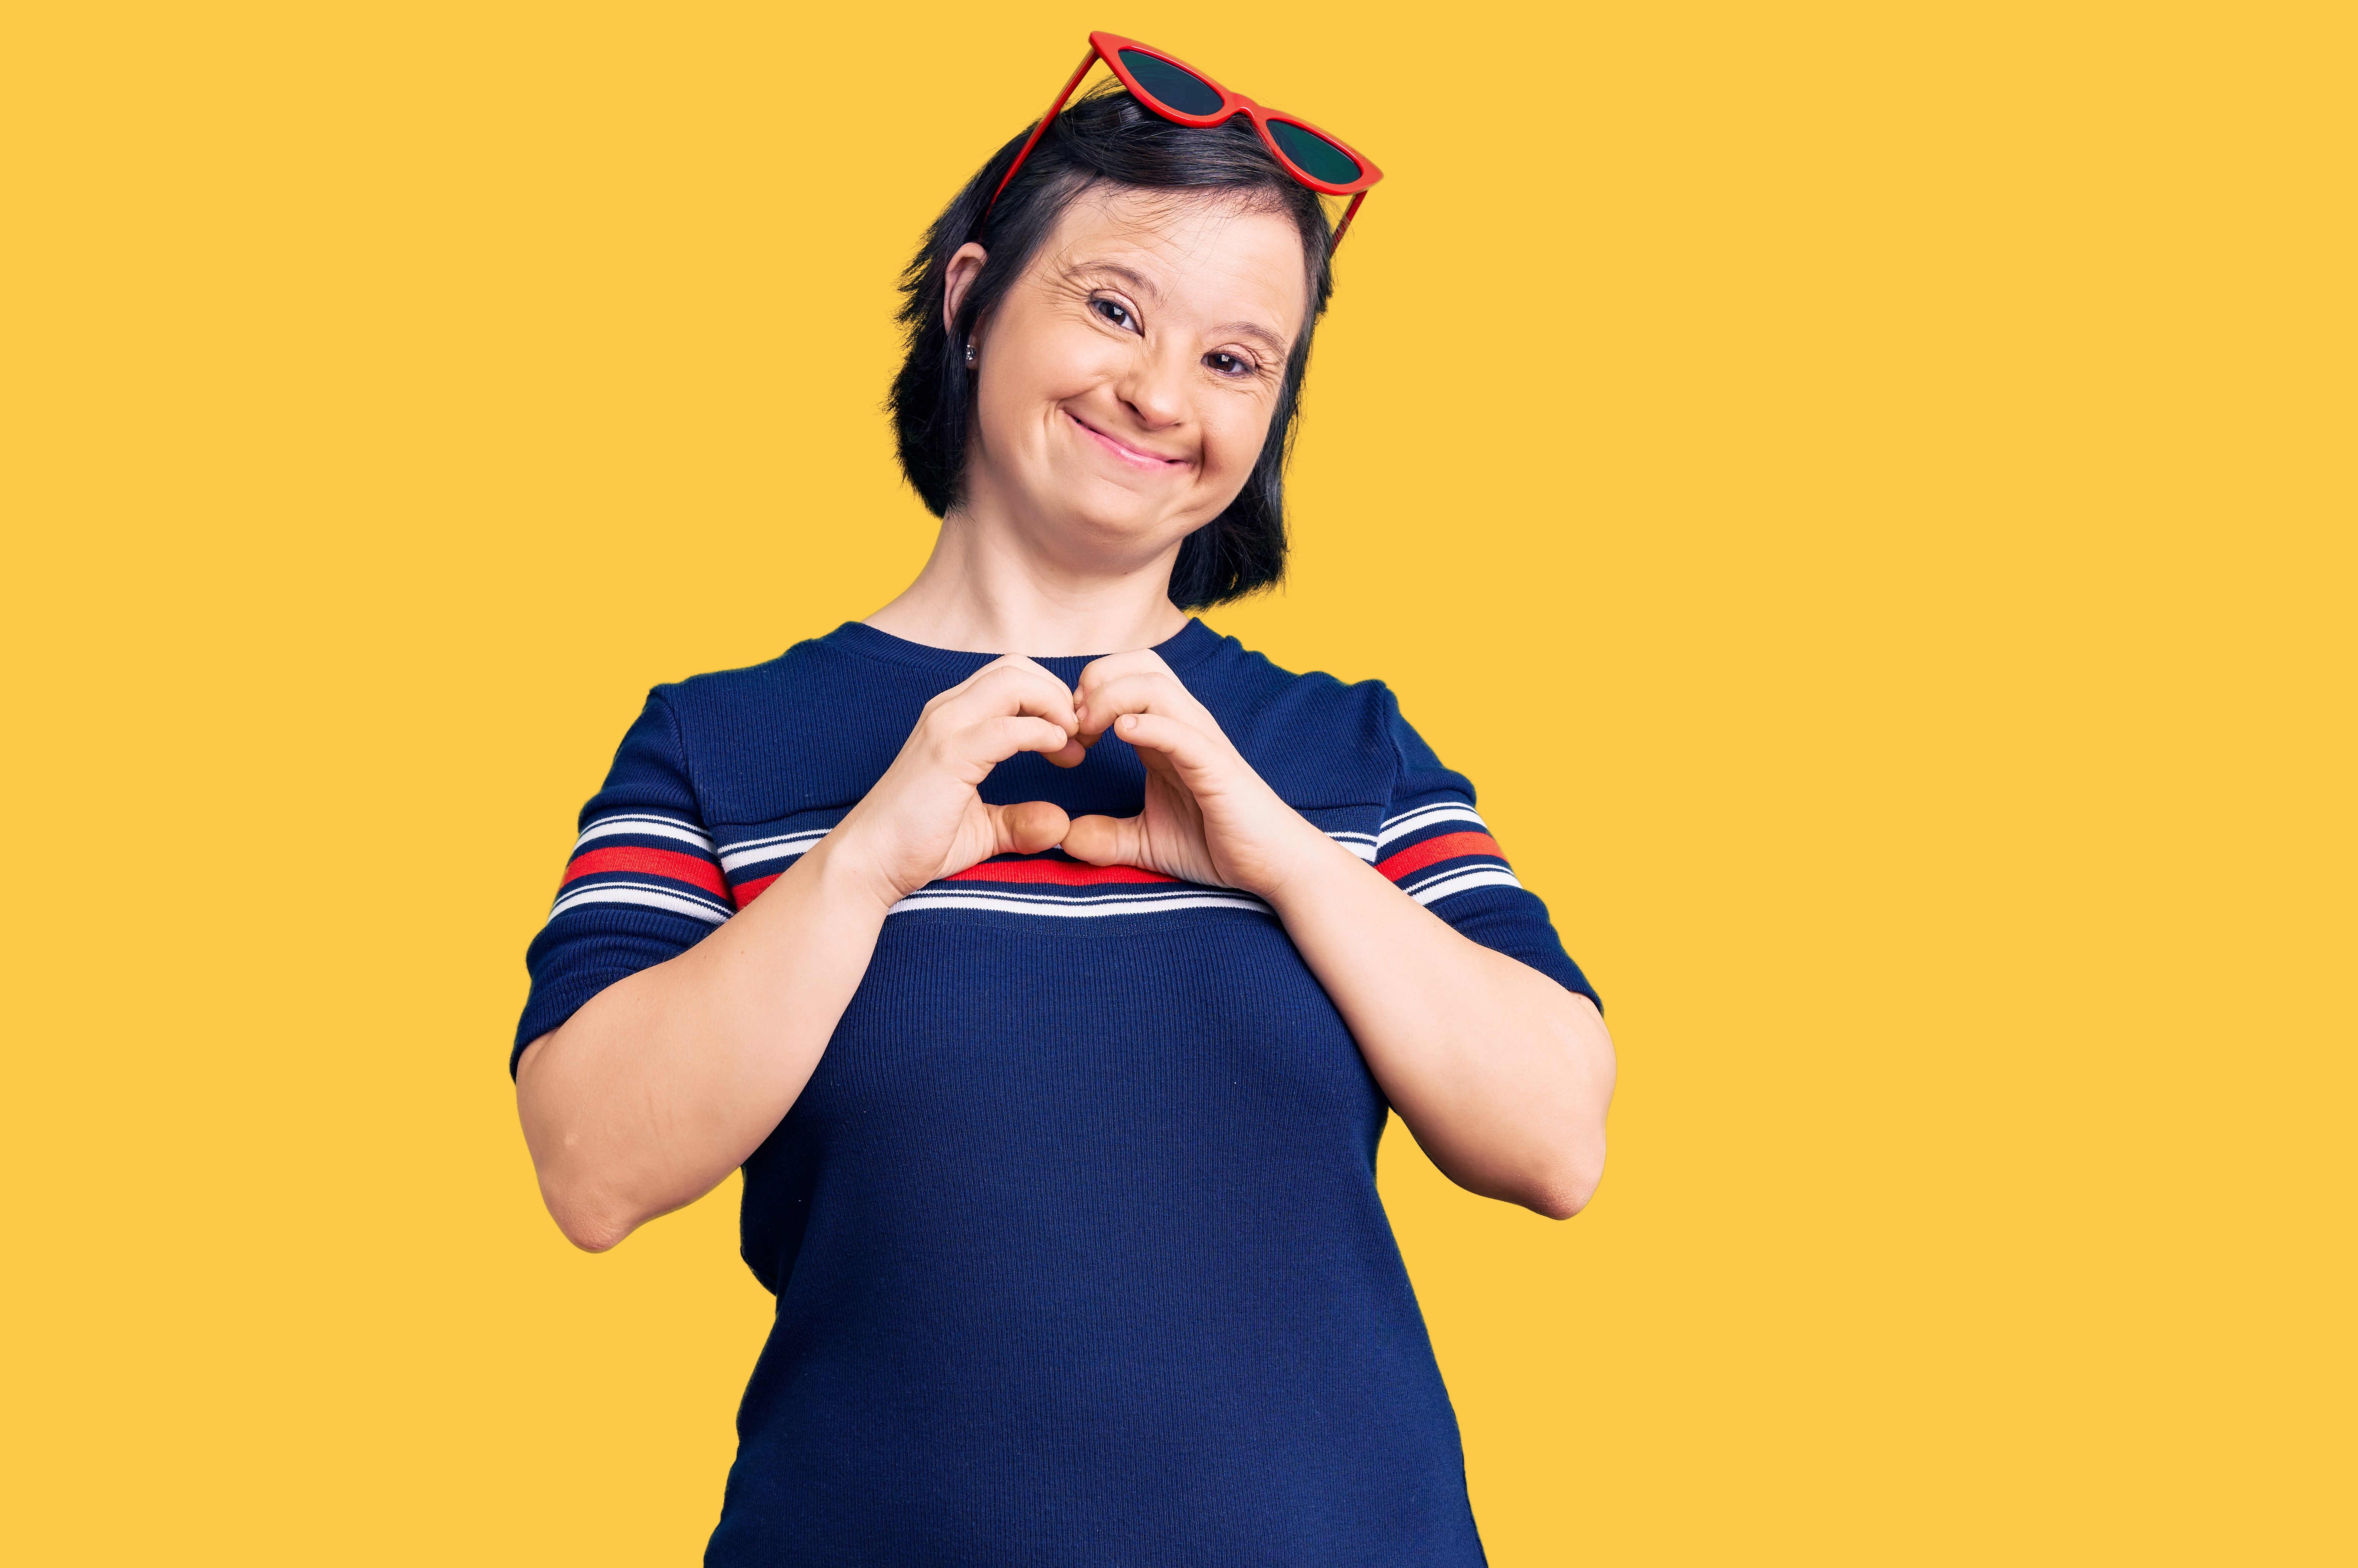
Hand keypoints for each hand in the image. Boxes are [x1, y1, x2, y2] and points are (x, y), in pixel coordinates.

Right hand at [825, 656, 1084, 906]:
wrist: (866, 864)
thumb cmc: (915, 845)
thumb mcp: (979, 829)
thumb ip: (1018, 821)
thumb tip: (1059, 822)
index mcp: (952, 718)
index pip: (1011, 677)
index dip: (1050, 698)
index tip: (1072, 739)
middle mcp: (947, 712)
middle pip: (1018, 668)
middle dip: (1058, 694)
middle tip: (1079, 736)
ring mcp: (945, 728)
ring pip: (1014, 681)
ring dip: (1055, 705)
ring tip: (1072, 742)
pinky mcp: (948, 755)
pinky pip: (1007, 727)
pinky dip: (1041, 732)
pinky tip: (1058, 750)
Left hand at [1060, 650, 1331, 896]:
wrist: (1272, 866)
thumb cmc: (1216, 845)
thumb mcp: (1146, 842)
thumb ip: (1106, 837)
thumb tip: (1064, 837)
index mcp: (1166, 734)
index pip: (1125, 678)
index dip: (1086, 693)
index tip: (1067, 734)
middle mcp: (1184, 726)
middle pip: (1139, 664)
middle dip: (1097, 681)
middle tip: (1075, 725)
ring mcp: (1202, 742)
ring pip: (1155, 685)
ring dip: (1112, 699)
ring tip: (1091, 732)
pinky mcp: (1217, 767)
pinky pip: (1182, 731)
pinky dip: (1150, 724)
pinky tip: (1123, 734)